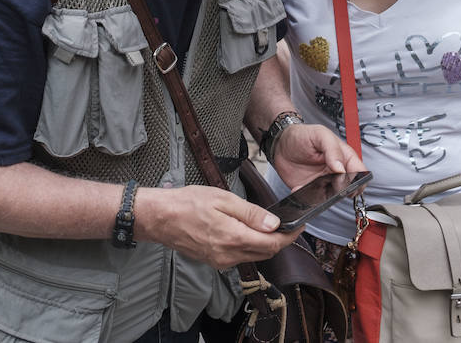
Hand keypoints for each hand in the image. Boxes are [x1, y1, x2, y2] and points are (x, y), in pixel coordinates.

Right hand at [135, 185, 296, 269]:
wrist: (160, 218)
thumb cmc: (188, 204)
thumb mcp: (223, 199)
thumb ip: (250, 214)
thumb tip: (273, 225)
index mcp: (234, 238)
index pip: (272, 244)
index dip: (290, 236)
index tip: (299, 226)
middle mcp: (229, 256)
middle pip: (265, 253)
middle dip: (279, 240)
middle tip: (286, 224)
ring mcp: (221, 261)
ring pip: (253, 256)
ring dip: (264, 244)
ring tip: (266, 226)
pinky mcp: (214, 262)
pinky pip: (239, 257)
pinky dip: (248, 246)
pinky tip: (245, 232)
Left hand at [270, 123, 364, 190]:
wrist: (279, 143)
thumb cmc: (302, 135)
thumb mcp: (320, 134)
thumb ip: (332, 149)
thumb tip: (341, 168)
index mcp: (344, 157)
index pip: (360, 171)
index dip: (359, 180)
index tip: (350, 183)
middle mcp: (336, 171)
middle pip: (348, 187)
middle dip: (341, 190)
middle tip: (330, 185)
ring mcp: (324, 182)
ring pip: (331, 197)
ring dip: (323, 196)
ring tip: (312, 186)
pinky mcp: (310, 190)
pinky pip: (313, 199)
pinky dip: (306, 197)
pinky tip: (298, 188)